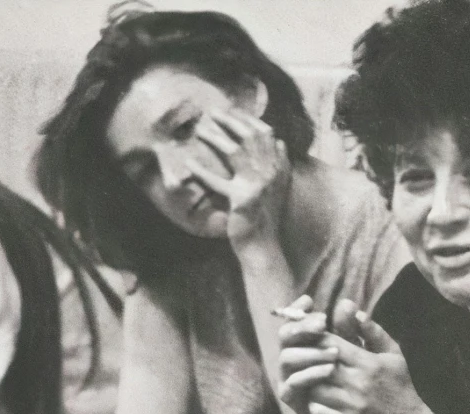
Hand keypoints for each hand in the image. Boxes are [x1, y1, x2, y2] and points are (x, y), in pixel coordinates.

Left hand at [192, 109, 290, 248]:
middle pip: (250, 137)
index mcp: (278, 169)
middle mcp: (270, 174)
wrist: (264, 247)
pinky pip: (218, 183)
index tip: (232, 110)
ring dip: (215, 138)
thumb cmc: (266, 218)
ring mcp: (257, 187)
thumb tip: (280, 142)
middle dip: (229, 121)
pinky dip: (202, 172)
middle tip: (212, 112)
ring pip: (235, 153)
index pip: (265, 134)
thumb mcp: (278, 189)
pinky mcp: (241, 202)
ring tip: (199, 131)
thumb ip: (280, 164)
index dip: (248, 119)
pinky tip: (189, 163)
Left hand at [278, 300, 425, 413]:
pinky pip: (320, 412)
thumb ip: (374, 333)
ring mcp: (352, 404)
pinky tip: (313, 400)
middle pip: (319, 364)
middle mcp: (358, 382)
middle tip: (300, 357)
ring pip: (316, 387)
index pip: (330, 344)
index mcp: (368, 362)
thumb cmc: (401, 387)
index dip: (315, 338)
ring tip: (306, 378)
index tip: (310, 338)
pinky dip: (312, 405)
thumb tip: (357, 313)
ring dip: (308, 382)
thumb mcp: (394, 355)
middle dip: (307, 359)